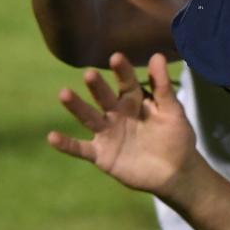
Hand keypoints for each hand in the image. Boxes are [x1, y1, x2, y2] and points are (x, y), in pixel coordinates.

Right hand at [48, 53, 198, 197]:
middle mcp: (117, 113)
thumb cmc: (176, 138)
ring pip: (89, 117)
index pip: (127, 83)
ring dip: (76, 106)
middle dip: (97, 86)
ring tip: (64, 93)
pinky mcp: (101, 154)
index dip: (122, 71)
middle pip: (104, 97)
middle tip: (90, 75)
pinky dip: (67, 145)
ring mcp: (107, 133)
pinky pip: (81, 149)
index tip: (117, 58)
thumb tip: (157, 56)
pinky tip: (52, 137)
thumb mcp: (173, 112)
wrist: (177, 173)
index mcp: (134, 101)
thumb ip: (163, 87)